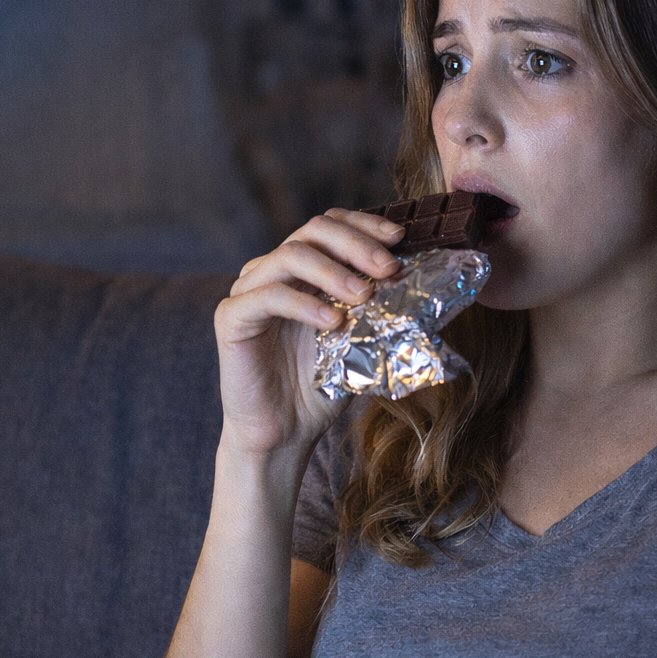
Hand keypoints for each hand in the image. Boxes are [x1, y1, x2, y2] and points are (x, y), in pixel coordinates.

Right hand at [214, 208, 403, 465]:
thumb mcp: (361, 340)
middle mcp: (271, 271)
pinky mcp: (231, 318)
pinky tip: (332, 322)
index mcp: (302, 270)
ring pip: (289, 256)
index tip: (400, 238)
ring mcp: (248, 290)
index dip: (364, 225)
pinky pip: (267, 296)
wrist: (286, 433)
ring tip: (363, 295)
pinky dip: (304, 303)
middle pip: (312, 230)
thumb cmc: (321, 386)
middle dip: (356, 244)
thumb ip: (380, 308)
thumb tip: (426, 282)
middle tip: (387, 268)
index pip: (330, 224)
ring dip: (333, 271)